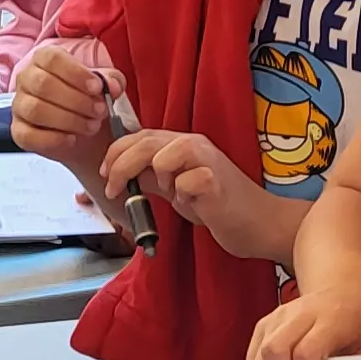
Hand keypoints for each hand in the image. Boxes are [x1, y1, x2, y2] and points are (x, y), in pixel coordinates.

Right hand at [9, 42, 111, 162]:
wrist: (86, 136)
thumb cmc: (90, 101)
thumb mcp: (105, 86)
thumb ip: (111, 80)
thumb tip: (112, 86)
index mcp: (44, 60)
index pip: (52, 58)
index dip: (75, 73)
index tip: (97, 88)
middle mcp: (27, 79)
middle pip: (43, 84)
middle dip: (76, 100)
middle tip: (99, 111)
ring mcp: (20, 106)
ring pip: (36, 110)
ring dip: (69, 120)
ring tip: (91, 126)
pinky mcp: (18, 131)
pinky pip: (29, 135)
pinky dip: (53, 139)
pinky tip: (72, 139)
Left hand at [104, 128, 305, 262]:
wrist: (256, 223)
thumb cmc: (216, 205)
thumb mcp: (174, 189)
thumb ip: (150, 178)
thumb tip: (118, 174)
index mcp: (181, 144)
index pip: (140, 136)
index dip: (116, 152)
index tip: (105, 174)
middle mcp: (193, 144)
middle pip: (145, 143)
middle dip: (120, 165)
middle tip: (113, 189)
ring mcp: (207, 160)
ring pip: (162, 156)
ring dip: (156, 179)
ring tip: (171, 194)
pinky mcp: (216, 180)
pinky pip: (186, 183)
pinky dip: (183, 196)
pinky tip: (196, 204)